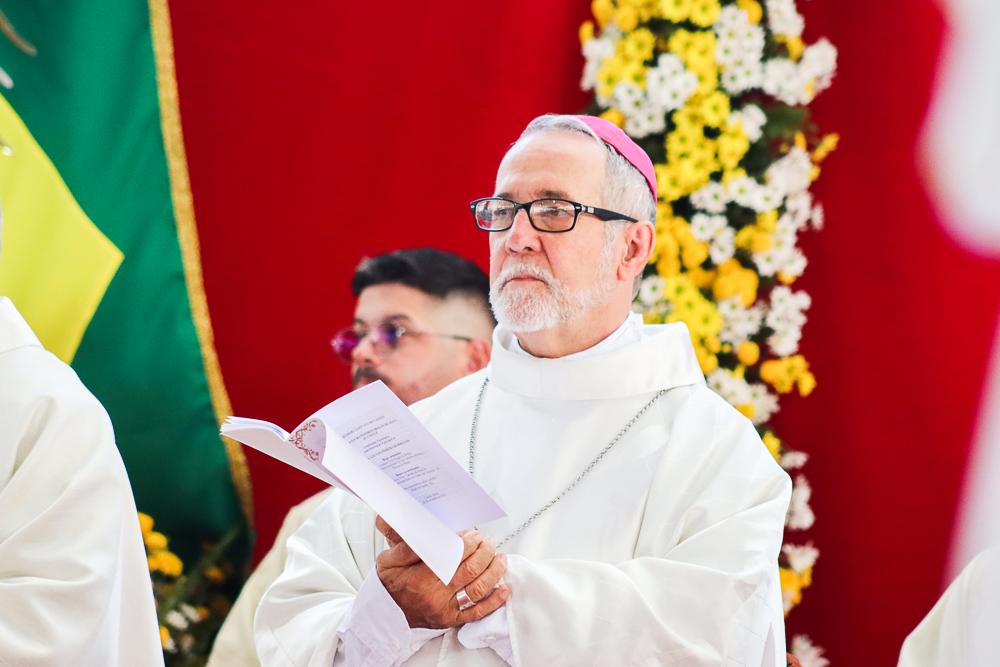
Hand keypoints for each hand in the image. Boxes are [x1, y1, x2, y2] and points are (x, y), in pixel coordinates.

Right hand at [375, 516, 509, 628]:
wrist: (383, 614)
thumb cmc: (389, 584)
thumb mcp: (388, 560)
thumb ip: (406, 547)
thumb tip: (428, 534)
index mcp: (419, 578)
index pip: (453, 557)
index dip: (469, 543)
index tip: (474, 534)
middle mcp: (434, 595)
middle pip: (470, 571)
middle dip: (485, 553)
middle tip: (489, 542)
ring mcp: (444, 610)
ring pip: (477, 590)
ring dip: (494, 572)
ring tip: (500, 558)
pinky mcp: (450, 620)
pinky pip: (476, 613)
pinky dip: (494, 602)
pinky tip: (504, 589)